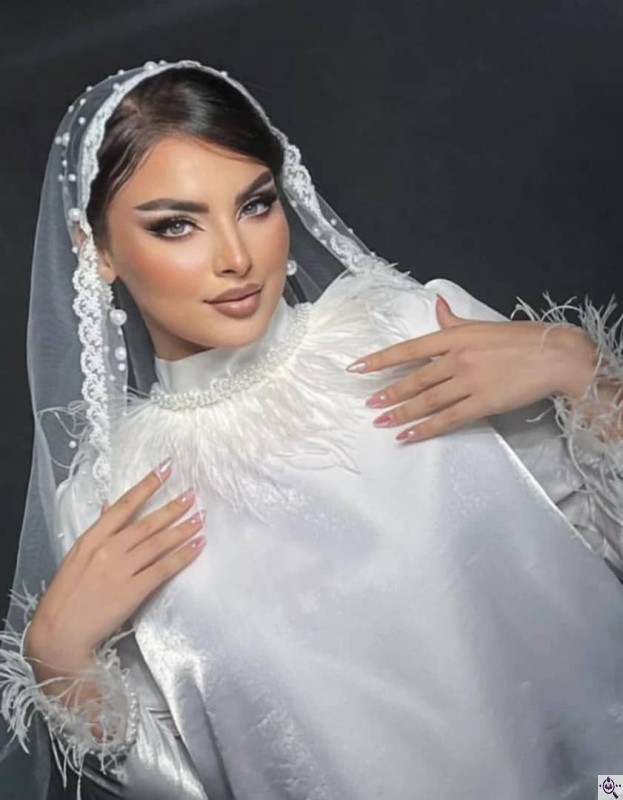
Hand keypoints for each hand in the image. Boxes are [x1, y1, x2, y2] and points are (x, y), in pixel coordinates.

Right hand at [25, 459, 205, 673]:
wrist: (60, 632)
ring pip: (159, 543)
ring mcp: (121, 570)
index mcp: (92, 539)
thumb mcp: (77, 555)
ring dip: (183, 528)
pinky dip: (183, 555)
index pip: (125, 505)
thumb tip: (110, 505)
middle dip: (173, 507)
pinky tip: (197, 545)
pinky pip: (164, 568)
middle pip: (147, 523)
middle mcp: (108, 550)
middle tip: (192, 494)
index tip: (164, 469)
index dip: (147, 485)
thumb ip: (98, 530)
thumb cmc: (67, 595)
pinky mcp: (133, 591)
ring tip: (200, 517)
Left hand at [346, 293, 590, 442]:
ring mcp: (470, 381)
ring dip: (401, 413)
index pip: (409, 349)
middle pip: (414, 378)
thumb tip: (437, 306)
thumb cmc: (521, 339)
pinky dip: (425, 429)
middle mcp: (458, 358)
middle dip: (388, 392)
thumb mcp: (483, 325)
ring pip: (427, 400)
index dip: (381, 359)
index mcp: (455, 336)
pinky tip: (408, 435)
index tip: (357, 367)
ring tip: (381, 422)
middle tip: (369, 403)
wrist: (556, 355)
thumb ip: (454, 321)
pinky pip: (447, 419)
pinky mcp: (483, 403)